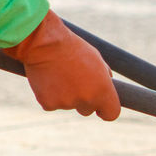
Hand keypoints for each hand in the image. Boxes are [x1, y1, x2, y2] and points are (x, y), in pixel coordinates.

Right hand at [0, 10, 120, 120]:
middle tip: (73, 81)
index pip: (111, 113)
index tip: (101, 108)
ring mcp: (67, 103)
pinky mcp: (48, 104)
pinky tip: (47, 79)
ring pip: (68, 105)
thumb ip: (103, 75)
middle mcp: (87, 100)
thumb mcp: (96, 58)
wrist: (44, 42)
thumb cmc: (72, 47)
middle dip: (83, 100)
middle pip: (88, 110)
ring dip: (65, 95)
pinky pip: (51, 104)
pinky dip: (49, 95)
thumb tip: (108, 83)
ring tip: (58, 74)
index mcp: (103, 90)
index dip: (105, 110)